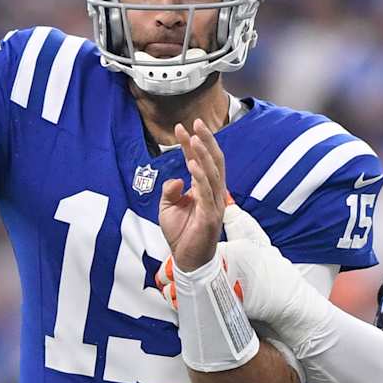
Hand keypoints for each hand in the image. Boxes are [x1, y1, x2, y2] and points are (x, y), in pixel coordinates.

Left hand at [158, 120, 229, 273]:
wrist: (187, 260)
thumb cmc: (181, 234)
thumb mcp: (168, 208)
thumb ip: (170, 191)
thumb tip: (176, 179)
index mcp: (205, 190)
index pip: (201, 161)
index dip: (192, 144)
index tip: (182, 127)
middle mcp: (213, 194)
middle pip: (214, 162)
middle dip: (206, 141)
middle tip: (196, 122)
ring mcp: (214, 204)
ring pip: (213, 174)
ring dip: (203, 155)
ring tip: (194, 139)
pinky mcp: (210, 216)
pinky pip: (207, 193)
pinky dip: (200, 177)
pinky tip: (193, 164)